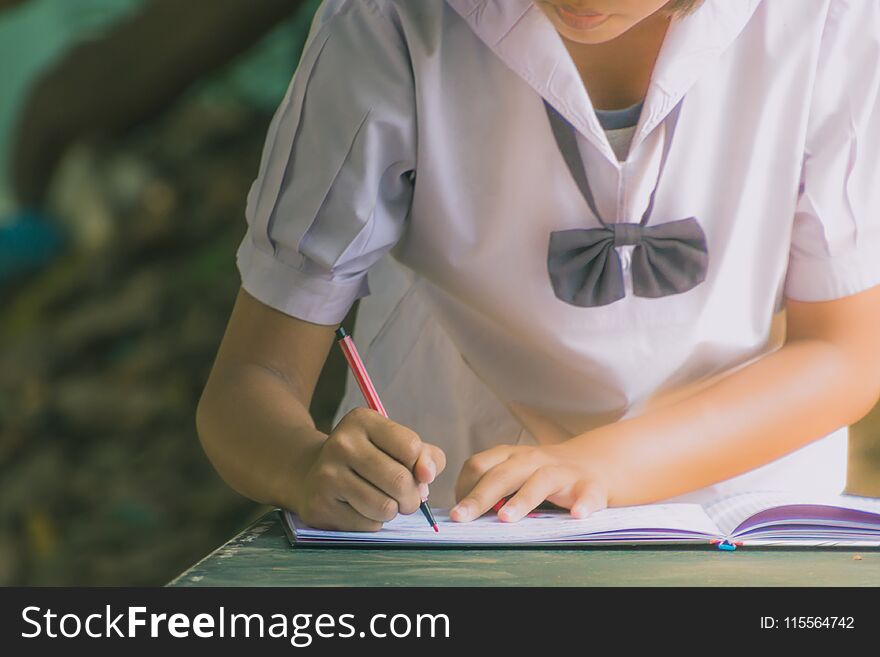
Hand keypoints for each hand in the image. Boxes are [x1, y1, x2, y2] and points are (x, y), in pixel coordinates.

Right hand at [295, 407, 445, 530]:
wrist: (311, 474)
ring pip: (386, 507)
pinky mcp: (320, 505)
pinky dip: (373, 522)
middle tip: (406, 498)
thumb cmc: (367, 459)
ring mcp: (328, 474)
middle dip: (412, 497)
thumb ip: (425, 455)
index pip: (411, 447)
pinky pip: (367, 524)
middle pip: (400, 481)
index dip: (422, 467)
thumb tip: (427, 475)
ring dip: (393, 511)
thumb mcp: (395, 445)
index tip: (416, 473)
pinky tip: (360, 509)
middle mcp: (342, 443)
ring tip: (383, 502)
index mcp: (363, 421)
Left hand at [451, 444, 608, 522]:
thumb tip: (462, 511)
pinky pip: (587, 494)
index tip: (457, 510)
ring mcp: (562, 472)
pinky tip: (577, 515)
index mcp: (511, 456)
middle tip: (461, 516)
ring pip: (540, 481)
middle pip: (503, 474)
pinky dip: (583, 503)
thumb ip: (493, 486)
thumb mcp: (516, 472)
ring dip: (522, 499)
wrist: (594, 463)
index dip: (464, 487)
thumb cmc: (543, 474)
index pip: (479, 465)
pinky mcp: (590, 486)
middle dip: (480, 496)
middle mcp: (534, 460)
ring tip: (505, 518)